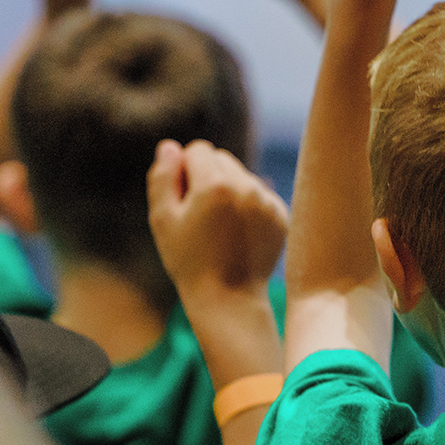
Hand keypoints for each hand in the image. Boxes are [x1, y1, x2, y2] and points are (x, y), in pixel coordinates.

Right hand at [147, 139, 288, 296]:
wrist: (229, 298)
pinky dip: (247, 206)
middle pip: (222, 159)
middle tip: (199, 216)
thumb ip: (163, 178)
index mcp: (215, 185)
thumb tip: (170, 146)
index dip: (184, 172)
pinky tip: (237, 234)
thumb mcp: (163, 220)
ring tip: (219, 228)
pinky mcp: (281, 214)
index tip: (183, 201)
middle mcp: (246, 187)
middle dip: (207, 178)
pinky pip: (259, 194)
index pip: (198, 150)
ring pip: (241, 176)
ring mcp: (267, 201)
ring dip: (228, 191)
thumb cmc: (188, 260)